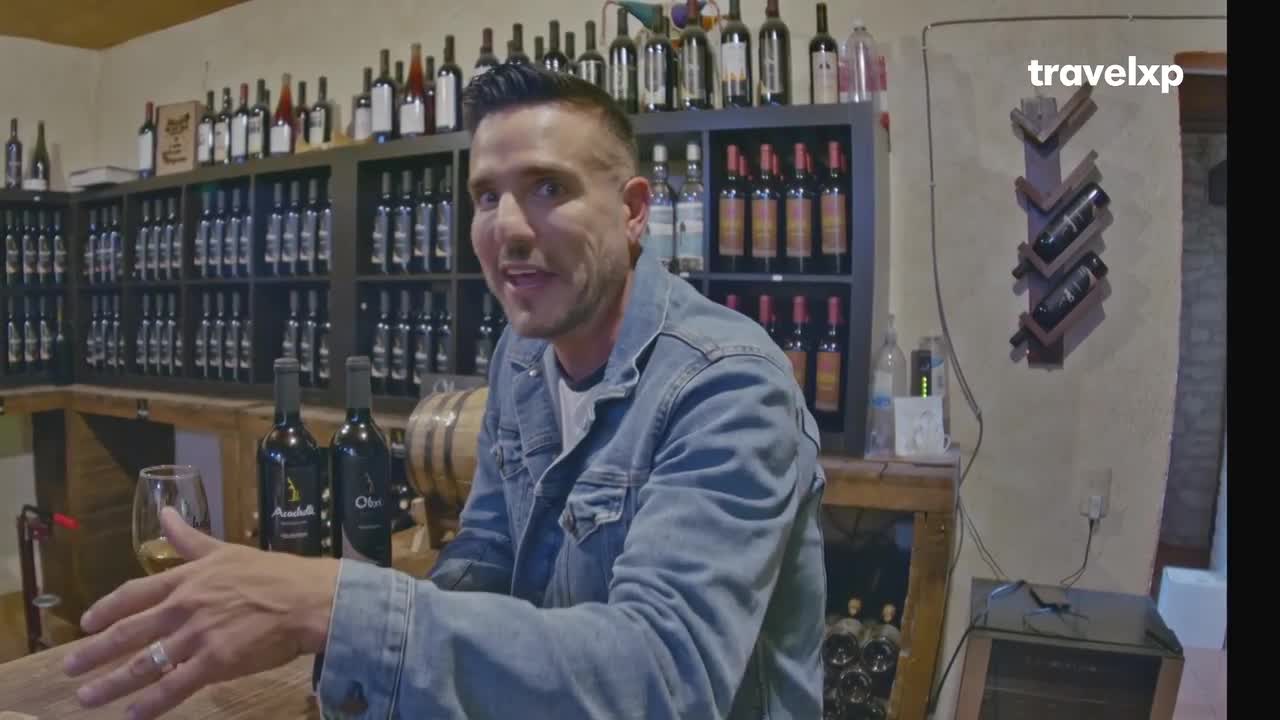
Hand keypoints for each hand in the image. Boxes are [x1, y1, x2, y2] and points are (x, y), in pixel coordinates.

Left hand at [63, 507, 340, 718]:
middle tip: (69, 668)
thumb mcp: (226, 550)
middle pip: (128, 632)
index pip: (133, 593)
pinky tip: (134, 715)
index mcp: (186, 579)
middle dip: (94, 653)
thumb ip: (190, 538)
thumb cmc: (274, 573)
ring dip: (112, 683)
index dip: (105, 609)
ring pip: (144, 663)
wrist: (308, 599)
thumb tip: (165, 512)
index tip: (85, 624)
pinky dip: (152, 703)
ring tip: (88, 698)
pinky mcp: (216, 662)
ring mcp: (197, 635)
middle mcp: (184, 606)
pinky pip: (176, 686)